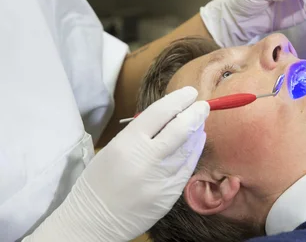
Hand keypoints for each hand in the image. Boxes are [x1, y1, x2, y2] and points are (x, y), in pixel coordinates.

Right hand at [25, 87, 208, 241]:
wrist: (92, 221)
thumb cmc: (99, 181)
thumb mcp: (113, 149)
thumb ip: (139, 133)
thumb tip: (169, 115)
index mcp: (127, 144)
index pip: (160, 113)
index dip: (179, 99)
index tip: (190, 92)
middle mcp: (146, 160)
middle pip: (180, 129)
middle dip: (195, 113)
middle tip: (203, 105)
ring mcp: (160, 179)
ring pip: (187, 148)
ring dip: (196, 132)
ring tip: (199, 122)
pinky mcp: (169, 195)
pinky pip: (187, 168)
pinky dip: (194, 152)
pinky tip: (197, 142)